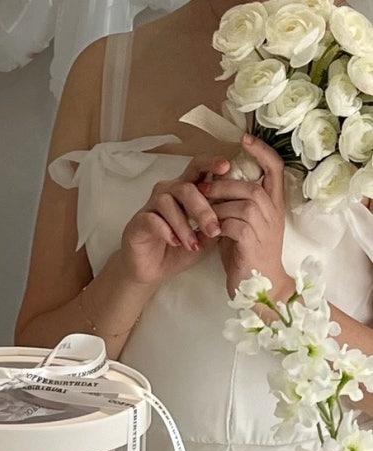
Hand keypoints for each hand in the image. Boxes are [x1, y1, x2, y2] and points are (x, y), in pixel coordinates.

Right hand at [119, 154, 229, 286]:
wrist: (151, 271)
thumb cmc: (178, 250)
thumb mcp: (204, 238)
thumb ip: (217, 223)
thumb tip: (235, 213)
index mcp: (185, 190)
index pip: (198, 169)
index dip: (211, 164)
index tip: (226, 167)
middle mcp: (167, 192)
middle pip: (186, 187)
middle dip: (203, 209)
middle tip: (214, 229)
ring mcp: (151, 205)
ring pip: (168, 202)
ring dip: (184, 225)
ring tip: (193, 245)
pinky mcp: (138, 221)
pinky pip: (153, 219)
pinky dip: (167, 231)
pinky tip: (175, 242)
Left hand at [205, 134, 292, 300]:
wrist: (259, 288)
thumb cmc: (247, 256)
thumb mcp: (243, 225)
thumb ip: (234, 205)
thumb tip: (213, 185)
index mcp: (274, 204)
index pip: (276, 167)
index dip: (261, 150)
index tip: (244, 138)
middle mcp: (273, 212)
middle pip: (250, 185)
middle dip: (223, 185)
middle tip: (202, 188)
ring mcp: (264, 227)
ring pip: (240, 203)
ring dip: (216, 205)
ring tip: (199, 210)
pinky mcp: (251, 241)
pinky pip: (230, 223)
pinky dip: (215, 224)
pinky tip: (205, 231)